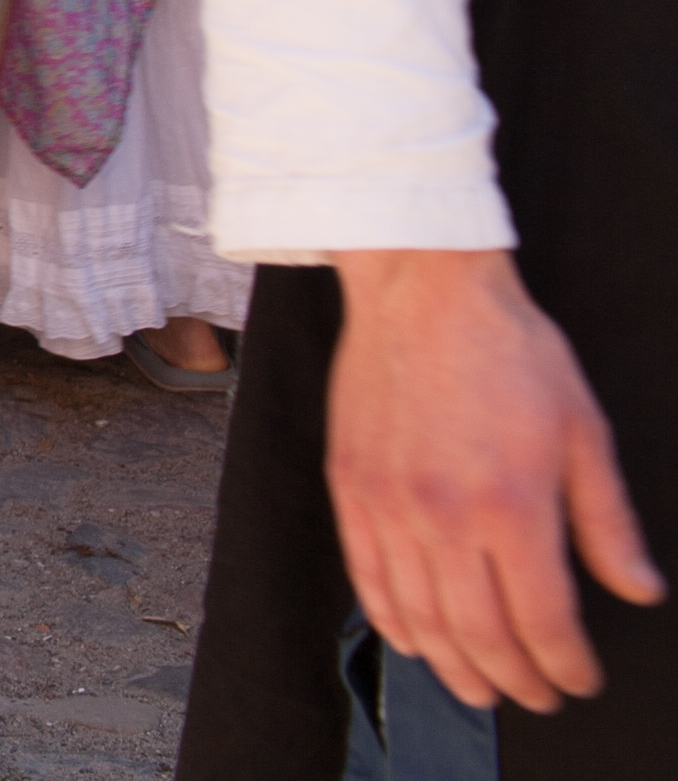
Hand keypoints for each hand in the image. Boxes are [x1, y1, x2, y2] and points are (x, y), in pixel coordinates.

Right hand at [329, 247, 663, 713]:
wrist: (420, 291)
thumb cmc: (506, 349)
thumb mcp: (583, 431)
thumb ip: (607, 520)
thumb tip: (637, 587)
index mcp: (511, 505)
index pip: (544, 620)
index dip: (568, 665)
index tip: (581, 679)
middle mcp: (443, 516)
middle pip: (479, 634)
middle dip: (515, 680)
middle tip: (538, 695)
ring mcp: (388, 504)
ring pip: (419, 617)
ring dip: (453, 666)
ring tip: (479, 686)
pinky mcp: (349, 487)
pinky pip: (366, 576)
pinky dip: (391, 620)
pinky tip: (415, 638)